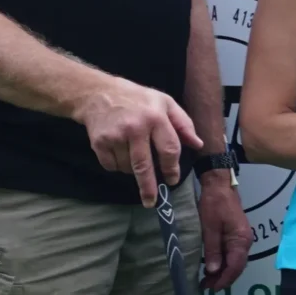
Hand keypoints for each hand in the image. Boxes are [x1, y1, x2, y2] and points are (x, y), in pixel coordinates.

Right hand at [76, 77, 198, 202]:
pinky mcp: (99, 142)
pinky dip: (117, 166)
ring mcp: (115, 136)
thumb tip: (198, 145)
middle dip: (149, 187)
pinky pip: (112, 166)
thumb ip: (183, 124)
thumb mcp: (165, 103)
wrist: (97, 93)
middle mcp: (135, 127)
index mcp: (156, 117)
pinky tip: (119, 151)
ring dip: (133, 170)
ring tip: (133, 154)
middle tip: (152, 201)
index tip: (172, 180)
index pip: (169, 150)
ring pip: (128, 168)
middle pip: (144, 166)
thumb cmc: (137, 98)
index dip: (172, 168)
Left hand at [195, 175, 250, 291]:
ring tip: (207, 279)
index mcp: (240, 240)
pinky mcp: (237, 235)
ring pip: (234, 261)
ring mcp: (242, 239)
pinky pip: (232, 254)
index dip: (224, 279)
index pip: (235, 266)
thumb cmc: (214, 205)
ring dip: (222, 272)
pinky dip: (223, 263)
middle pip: (237, 266)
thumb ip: (212, 250)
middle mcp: (245, 242)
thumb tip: (213, 271)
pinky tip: (213, 266)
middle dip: (223, 278)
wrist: (220, 186)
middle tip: (206, 286)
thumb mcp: (209, 228)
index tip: (212, 288)